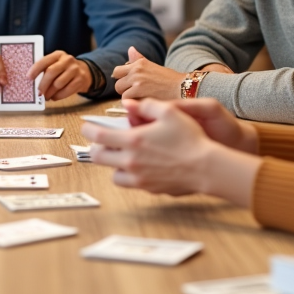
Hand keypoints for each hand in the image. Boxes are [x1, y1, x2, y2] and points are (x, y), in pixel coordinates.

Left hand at [30, 50, 92, 99]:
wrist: (85, 72)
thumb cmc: (64, 69)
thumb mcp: (56, 64)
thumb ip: (45, 69)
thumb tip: (32, 82)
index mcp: (58, 54)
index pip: (44, 61)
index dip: (35, 70)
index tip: (28, 78)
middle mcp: (67, 60)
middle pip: (51, 72)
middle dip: (43, 84)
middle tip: (38, 93)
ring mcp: (75, 70)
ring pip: (58, 83)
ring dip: (50, 92)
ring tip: (47, 96)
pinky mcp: (80, 80)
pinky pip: (66, 91)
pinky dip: (58, 96)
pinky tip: (55, 97)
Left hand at [82, 98, 259, 205]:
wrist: (206, 167)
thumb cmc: (190, 138)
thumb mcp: (169, 111)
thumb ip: (145, 105)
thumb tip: (128, 104)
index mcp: (133, 141)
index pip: (98, 137)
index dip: (88, 130)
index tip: (87, 127)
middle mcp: (131, 162)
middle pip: (99, 158)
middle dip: (97, 148)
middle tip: (103, 142)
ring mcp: (139, 178)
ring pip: (113, 174)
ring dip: (113, 164)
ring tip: (122, 155)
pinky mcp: (149, 189)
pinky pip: (130, 183)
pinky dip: (129, 176)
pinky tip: (138, 166)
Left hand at [112, 46, 183, 98]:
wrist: (184, 88)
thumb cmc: (170, 80)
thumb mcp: (153, 67)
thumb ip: (139, 60)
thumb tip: (130, 49)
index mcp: (139, 63)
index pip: (117, 71)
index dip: (122, 80)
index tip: (130, 85)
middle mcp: (136, 70)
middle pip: (117, 84)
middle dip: (125, 91)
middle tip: (138, 94)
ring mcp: (136, 80)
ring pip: (122, 93)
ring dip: (130, 98)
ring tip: (143, 99)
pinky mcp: (138, 92)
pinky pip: (127, 100)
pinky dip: (134, 104)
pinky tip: (145, 103)